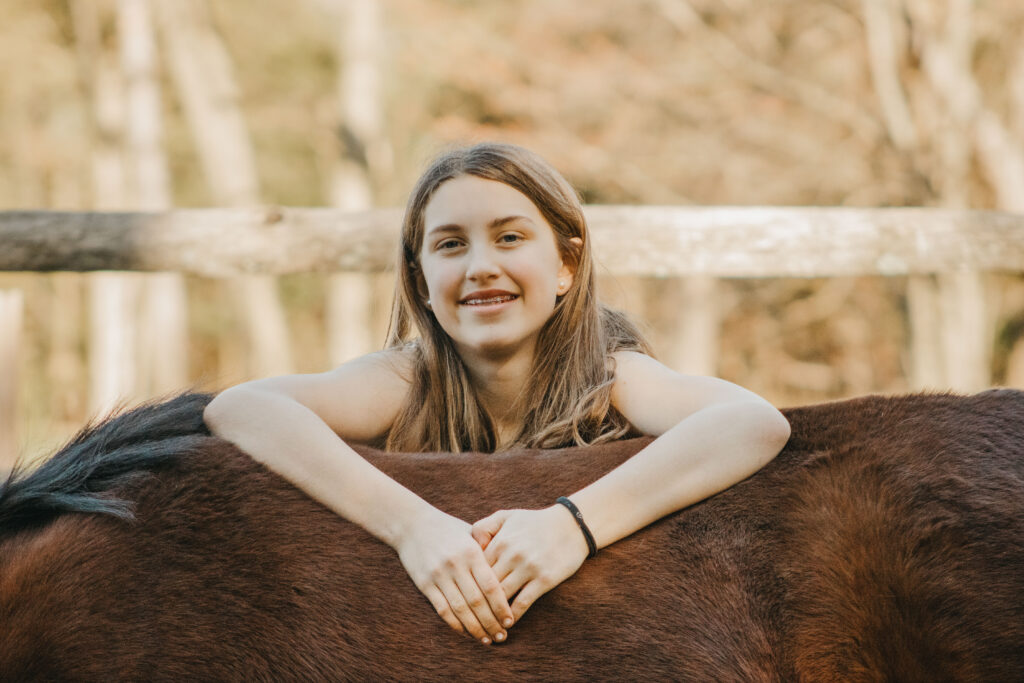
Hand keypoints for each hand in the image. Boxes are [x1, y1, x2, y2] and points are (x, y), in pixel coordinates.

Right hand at [395, 509, 513, 644]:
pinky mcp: (424, 584)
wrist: (411, 524)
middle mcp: (455, 565)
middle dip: (491, 622)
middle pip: (477, 602)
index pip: (490, 585)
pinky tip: (467, 633)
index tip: (510, 620)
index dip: (501, 606)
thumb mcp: (470, 534)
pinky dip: (456, 624)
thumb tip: (509, 574)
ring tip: (488, 639)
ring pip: (460, 610)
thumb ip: (487, 552)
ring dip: (476, 628)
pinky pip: (443, 610)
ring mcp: (438, 576)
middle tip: (503, 636)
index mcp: (471, 552)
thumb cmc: (447, 529)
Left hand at [471, 506, 588, 622]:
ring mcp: (528, 567)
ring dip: (493, 614)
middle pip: (485, 586)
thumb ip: (483, 528)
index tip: (463, 598)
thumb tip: (468, 549)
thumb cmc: (534, 522)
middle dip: (477, 603)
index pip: (475, 569)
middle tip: (470, 619)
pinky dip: (513, 616)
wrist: (571, 525)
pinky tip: (508, 624)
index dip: (468, 585)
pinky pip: (523, 602)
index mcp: (500, 541)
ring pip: (502, 597)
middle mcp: (511, 555)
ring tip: (487, 627)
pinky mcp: (544, 579)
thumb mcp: (506, 516)